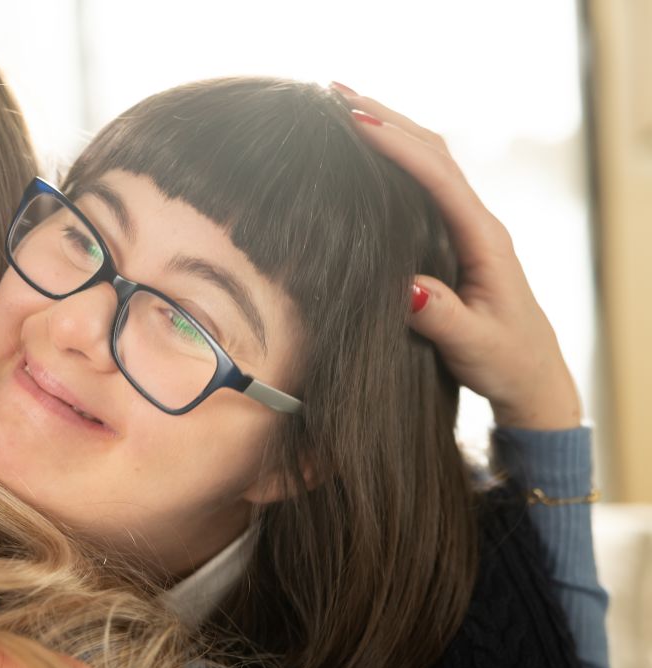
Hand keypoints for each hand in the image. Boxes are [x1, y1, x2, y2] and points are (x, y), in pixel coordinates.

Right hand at [335, 82, 582, 430]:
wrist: (530, 375)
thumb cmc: (504, 359)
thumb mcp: (473, 344)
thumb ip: (442, 317)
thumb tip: (407, 287)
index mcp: (484, 240)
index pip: (439, 178)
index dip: (398, 148)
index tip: (357, 124)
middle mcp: (479, 223)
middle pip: (434, 152)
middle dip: (388, 118)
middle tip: (336, 95)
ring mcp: (468, 226)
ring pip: (430, 160)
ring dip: (391, 128)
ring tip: (343, 106)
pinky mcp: (454, 237)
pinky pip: (425, 182)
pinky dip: (396, 154)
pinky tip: (369, 148)